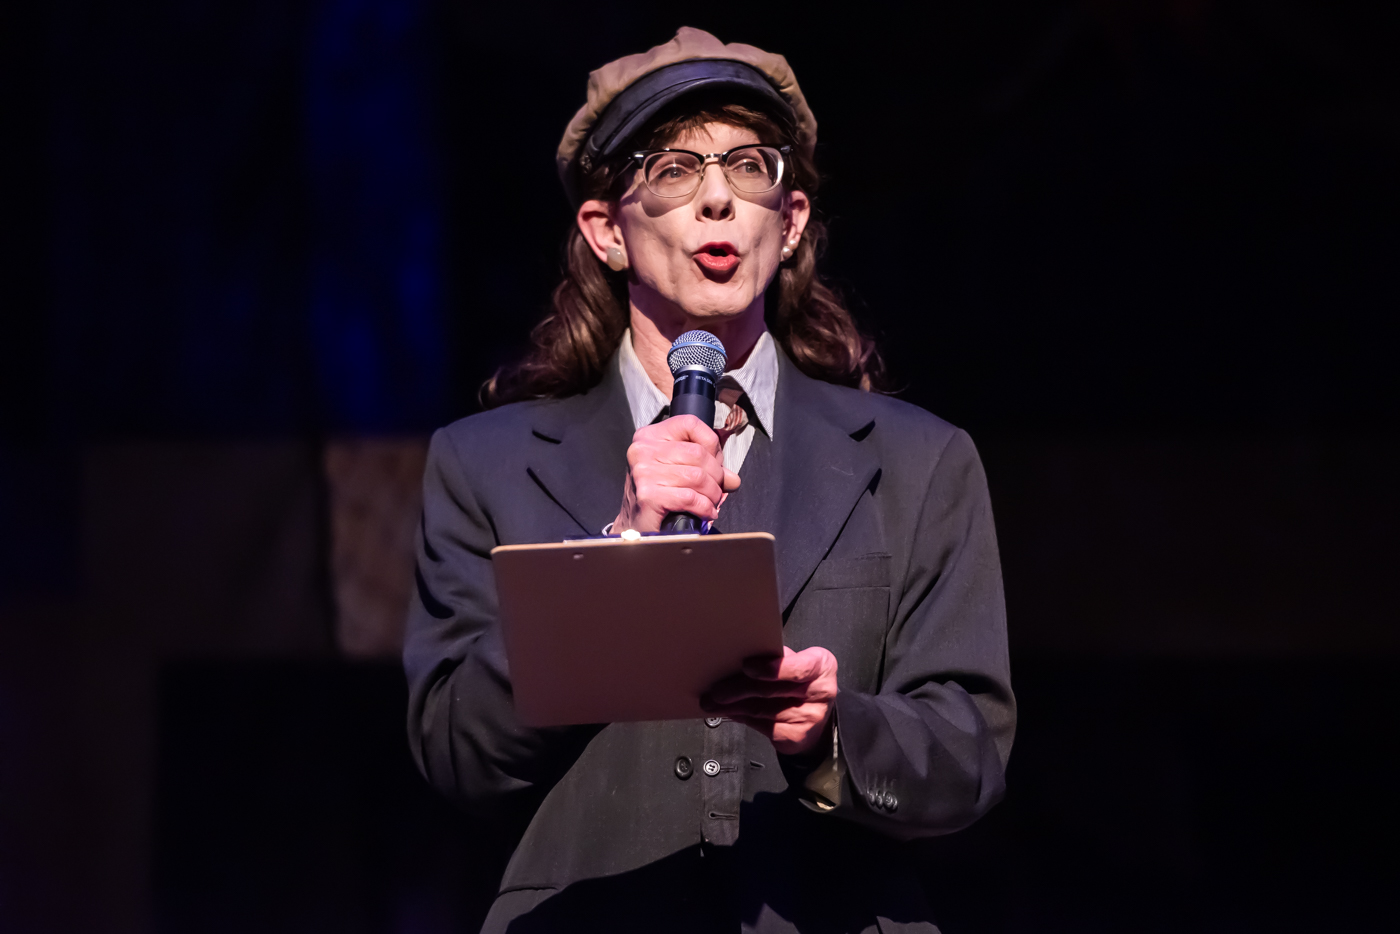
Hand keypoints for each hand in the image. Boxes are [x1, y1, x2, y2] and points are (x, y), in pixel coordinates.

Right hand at [612, 415, 740, 532]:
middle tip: (716, 489)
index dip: (711, 443)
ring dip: (712, 493)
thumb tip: (733, 479)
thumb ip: (706, 467)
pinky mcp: (648, 495)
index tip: (716, 462)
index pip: (690, 423)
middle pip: (698, 453)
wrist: (634, 525)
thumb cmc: (656, 495)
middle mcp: (643, 450)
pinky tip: (706, 512)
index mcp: (649, 436)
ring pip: (697, 476)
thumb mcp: (677, 471)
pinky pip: (690, 497)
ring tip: (711, 502)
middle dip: (716, 474)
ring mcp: (643, 472)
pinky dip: (704, 507)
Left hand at [701, 646, 838, 755]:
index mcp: (821, 666)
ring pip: (762, 710)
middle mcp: (819, 692)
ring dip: (733, 706)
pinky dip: (741, 717)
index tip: (746, 666)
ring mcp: (808, 717)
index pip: (798, 668)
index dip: (771, 669)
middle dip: (739, 689)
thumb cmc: (802, 681)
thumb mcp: (797, 661)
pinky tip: (730, 711)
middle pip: (772, 690)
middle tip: (718, 689)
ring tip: (713, 702)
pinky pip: (761, 726)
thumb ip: (777, 657)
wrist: (817, 715)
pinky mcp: (795, 736)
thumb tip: (740, 654)